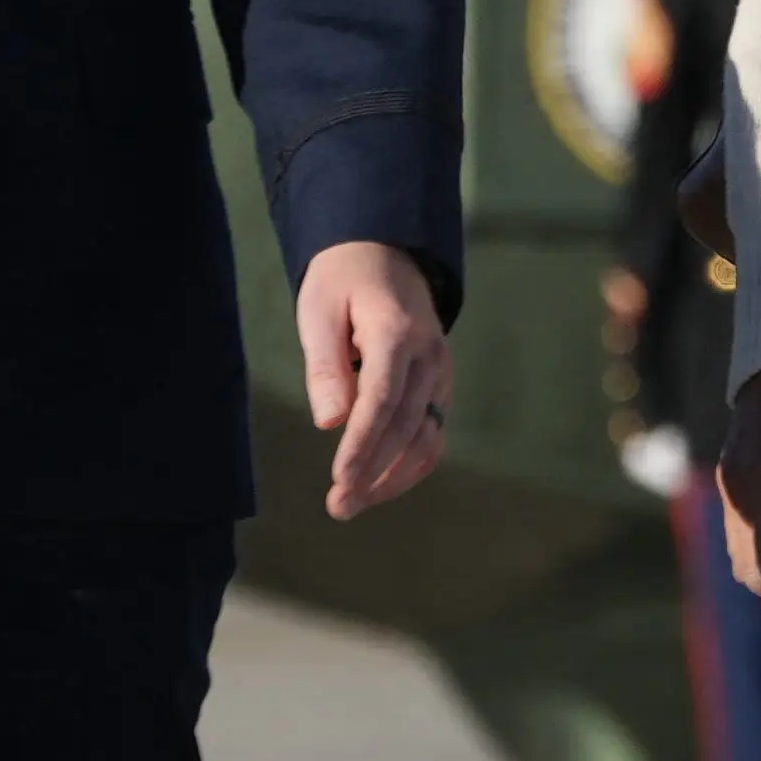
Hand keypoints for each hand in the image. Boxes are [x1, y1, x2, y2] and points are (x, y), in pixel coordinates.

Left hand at [297, 242, 453, 519]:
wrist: (386, 254)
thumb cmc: (341, 283)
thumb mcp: (319, 311)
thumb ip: (325, 366)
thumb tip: (329, 422)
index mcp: (397, 333)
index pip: (383, 399)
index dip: (363, 444)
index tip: (340, 478)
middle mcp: (430, 356)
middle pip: (406, 426)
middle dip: (373, 471)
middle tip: (338, 506)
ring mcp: (441, 372)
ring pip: (427, 438)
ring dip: (393, 478)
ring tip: (354, 504)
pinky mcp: (441, 385)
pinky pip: (433, 433)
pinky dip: (411, 465)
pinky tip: (382, 485)